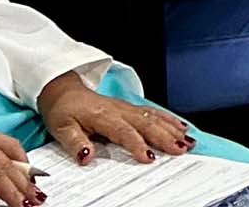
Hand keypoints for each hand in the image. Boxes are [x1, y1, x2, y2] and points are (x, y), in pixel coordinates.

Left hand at [36, 70, 192, 166]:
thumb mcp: (61, 128)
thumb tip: (87, 156)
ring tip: (187, 141)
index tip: (148, 158)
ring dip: (172, 129)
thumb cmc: (63, 110)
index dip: (137, 144)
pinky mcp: (131, 108)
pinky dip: (170, 119)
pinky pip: (154, 113)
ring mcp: (127, 108)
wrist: (63, 91)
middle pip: (146, 124)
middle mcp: (119, 110)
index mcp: (103, 115)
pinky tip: (181, 126)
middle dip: (165, 137)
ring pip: (154, 117)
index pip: (123, 131)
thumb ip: (75, 142)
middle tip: (180, 149)